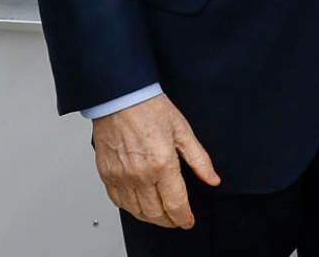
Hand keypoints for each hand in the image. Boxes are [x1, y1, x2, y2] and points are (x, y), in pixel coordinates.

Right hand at [91, 95, 219, 229]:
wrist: (120, 97)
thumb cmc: (149, 108)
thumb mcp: (183, 130)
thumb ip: (199, 159)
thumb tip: (212, 178)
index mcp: (162, 164)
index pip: (175, 205)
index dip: (184, 218)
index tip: (188, 220)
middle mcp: (140, 174)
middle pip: (156, 214)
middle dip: (170, 221)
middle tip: (177, 218)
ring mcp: (121, 176)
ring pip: (137, 212)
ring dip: (151, 218)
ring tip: (161, 214)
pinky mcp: (107, 175)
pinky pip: (118, 202)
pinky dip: (131, 208)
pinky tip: (140, 204)